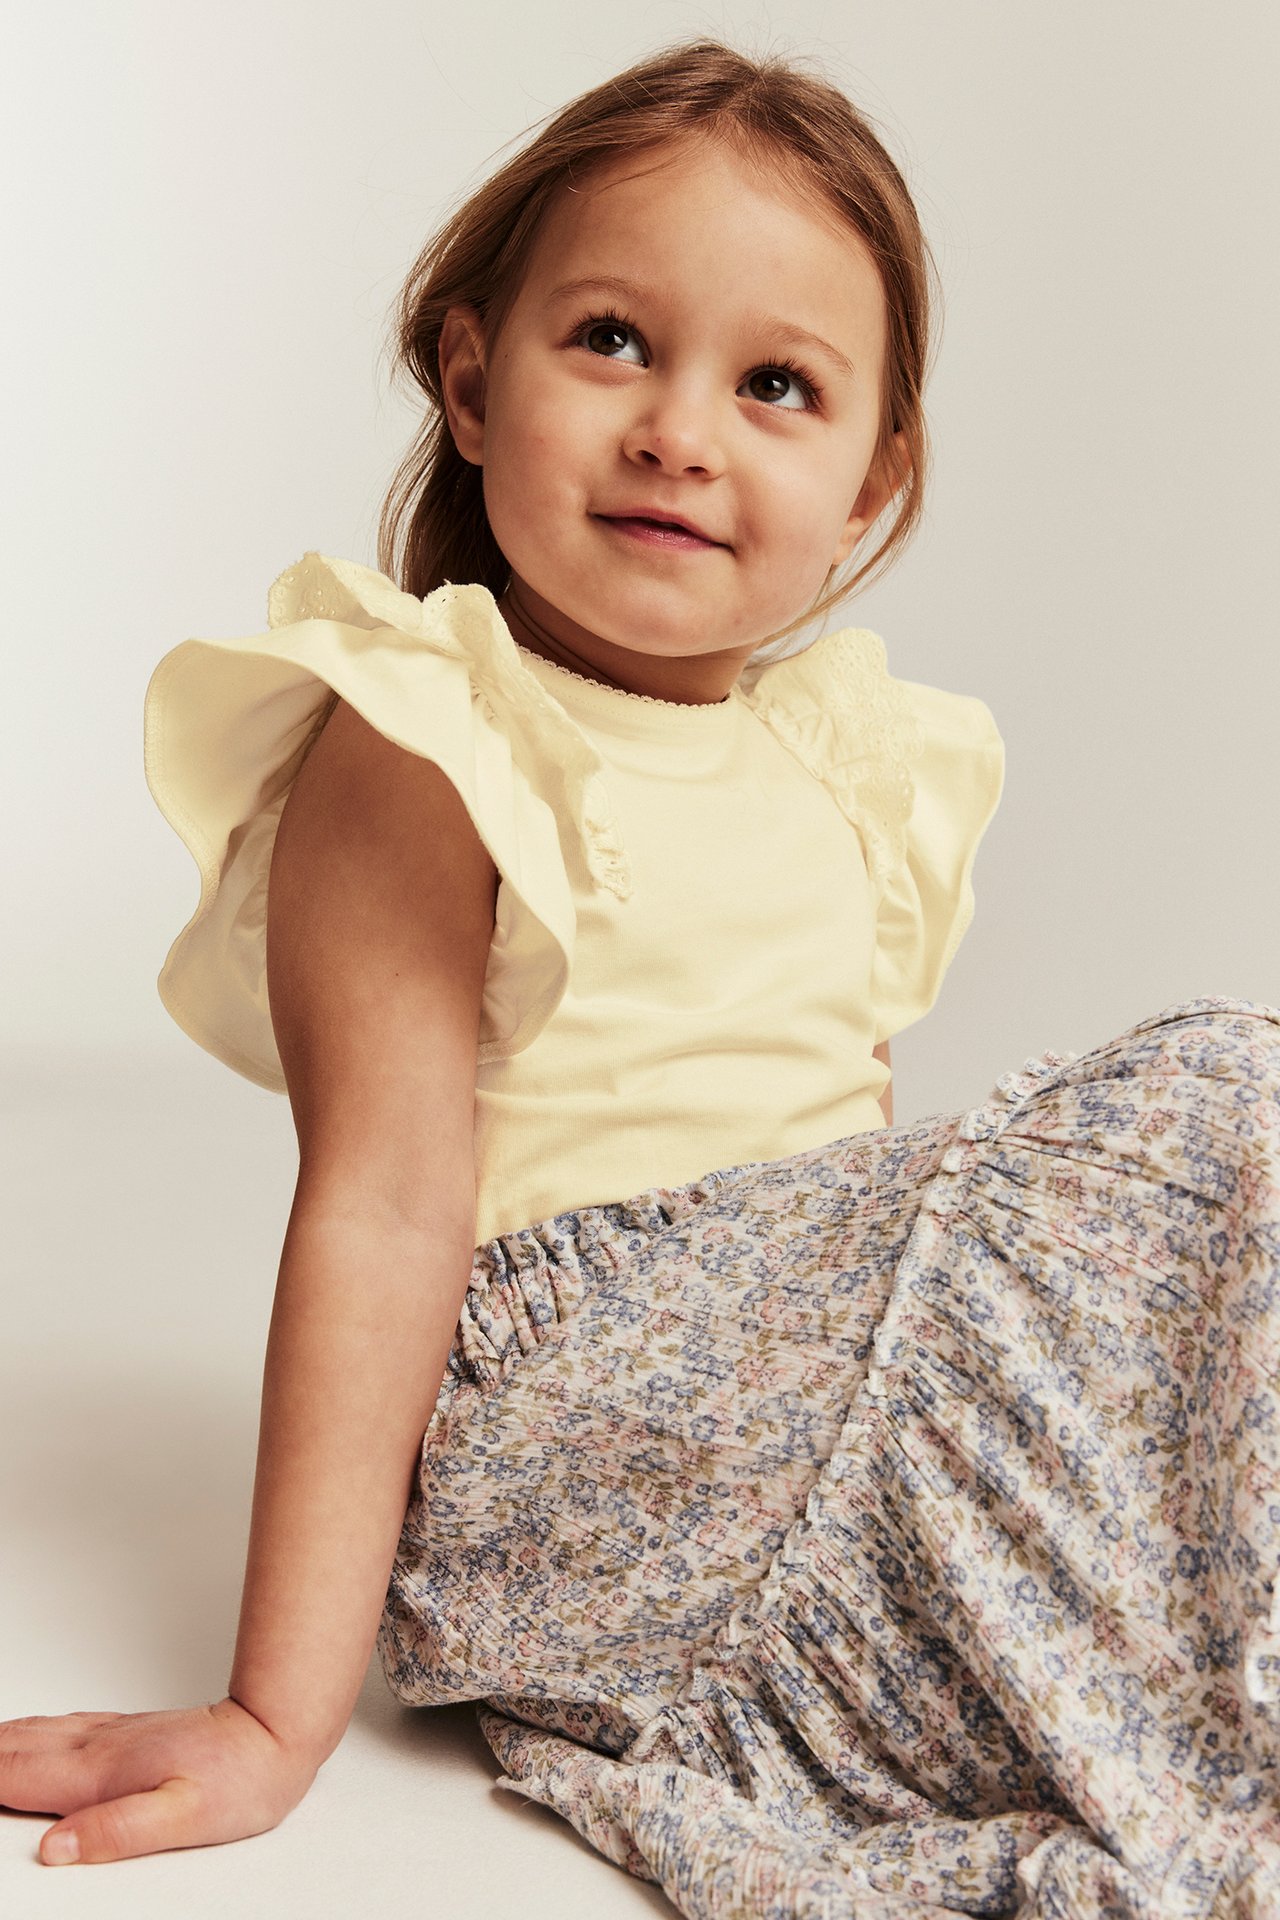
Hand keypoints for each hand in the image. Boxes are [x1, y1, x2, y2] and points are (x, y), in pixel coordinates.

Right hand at [0, 1695, 320, 1864]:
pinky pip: (60, 1726)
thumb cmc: (238, 1779)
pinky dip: (25, 1732)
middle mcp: (97, 1748)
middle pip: (13, 1750)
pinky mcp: (126, 1732)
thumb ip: (116, 1831)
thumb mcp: (182, 1820)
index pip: (14, 1776)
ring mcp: (111, 1735)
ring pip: (34, 1733)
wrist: (274, 1732)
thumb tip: (55, 1848)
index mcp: (99, 1774)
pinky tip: (24, 1734)